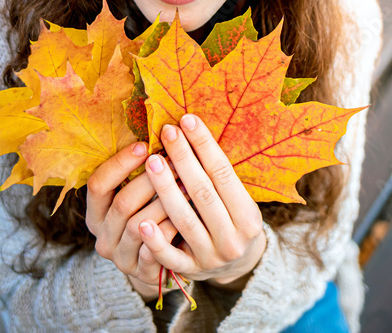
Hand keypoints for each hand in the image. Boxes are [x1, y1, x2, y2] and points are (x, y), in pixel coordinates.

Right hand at [85, 141, 181, 299]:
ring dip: (165, 203)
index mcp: (96, 213)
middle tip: (174, 161)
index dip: (119, 163)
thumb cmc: (152, 215)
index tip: (144, 145)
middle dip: (150, 180)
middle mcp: (102, 236)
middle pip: (122, 203)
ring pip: (140, 226)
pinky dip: (171, 231)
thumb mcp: (138, 195)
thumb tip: (157, 131)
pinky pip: (155, 251)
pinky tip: (189, 215)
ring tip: (189, 185)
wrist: (161, 262)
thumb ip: (140, 171)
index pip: (97, 184)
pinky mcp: (141, 273)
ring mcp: (120, 257)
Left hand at [138, 114, 266, 289]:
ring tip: (152, 161)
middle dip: (184, 160)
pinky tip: (142, 223)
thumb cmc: (232, 219)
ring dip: (166, 189)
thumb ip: (219, 176)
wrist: (239, 266)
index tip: (187, 120)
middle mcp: (233, 239)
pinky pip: (170, 257)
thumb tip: (192, 128)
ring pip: (185, 220)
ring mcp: (211, 257)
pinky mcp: (190, 271)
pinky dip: (156, 241)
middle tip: (167, 132)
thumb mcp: (238, 200)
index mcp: (249, 217)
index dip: (205, 145)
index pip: (224, 174)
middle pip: (203, 194)